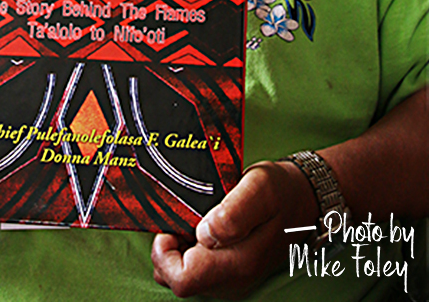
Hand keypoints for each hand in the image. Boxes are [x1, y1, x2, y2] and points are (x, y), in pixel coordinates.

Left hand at [151, 161, 317, 298]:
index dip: (166, 254)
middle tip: (181, 218)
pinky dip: (186, 252)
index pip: (183, 280)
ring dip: (177, 250)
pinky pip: (195, 272)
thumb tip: (203, 234)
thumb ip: (232, 214)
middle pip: (177, 281)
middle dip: (168, 251)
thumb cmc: (280, 191)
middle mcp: (233, 281)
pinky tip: (197, 228)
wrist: (303, 201)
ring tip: (190, 219)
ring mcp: (231, 280)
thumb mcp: (260, 187)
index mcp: (238, 264)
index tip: (173, 225)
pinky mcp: (230, 273)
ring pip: (184, 278)